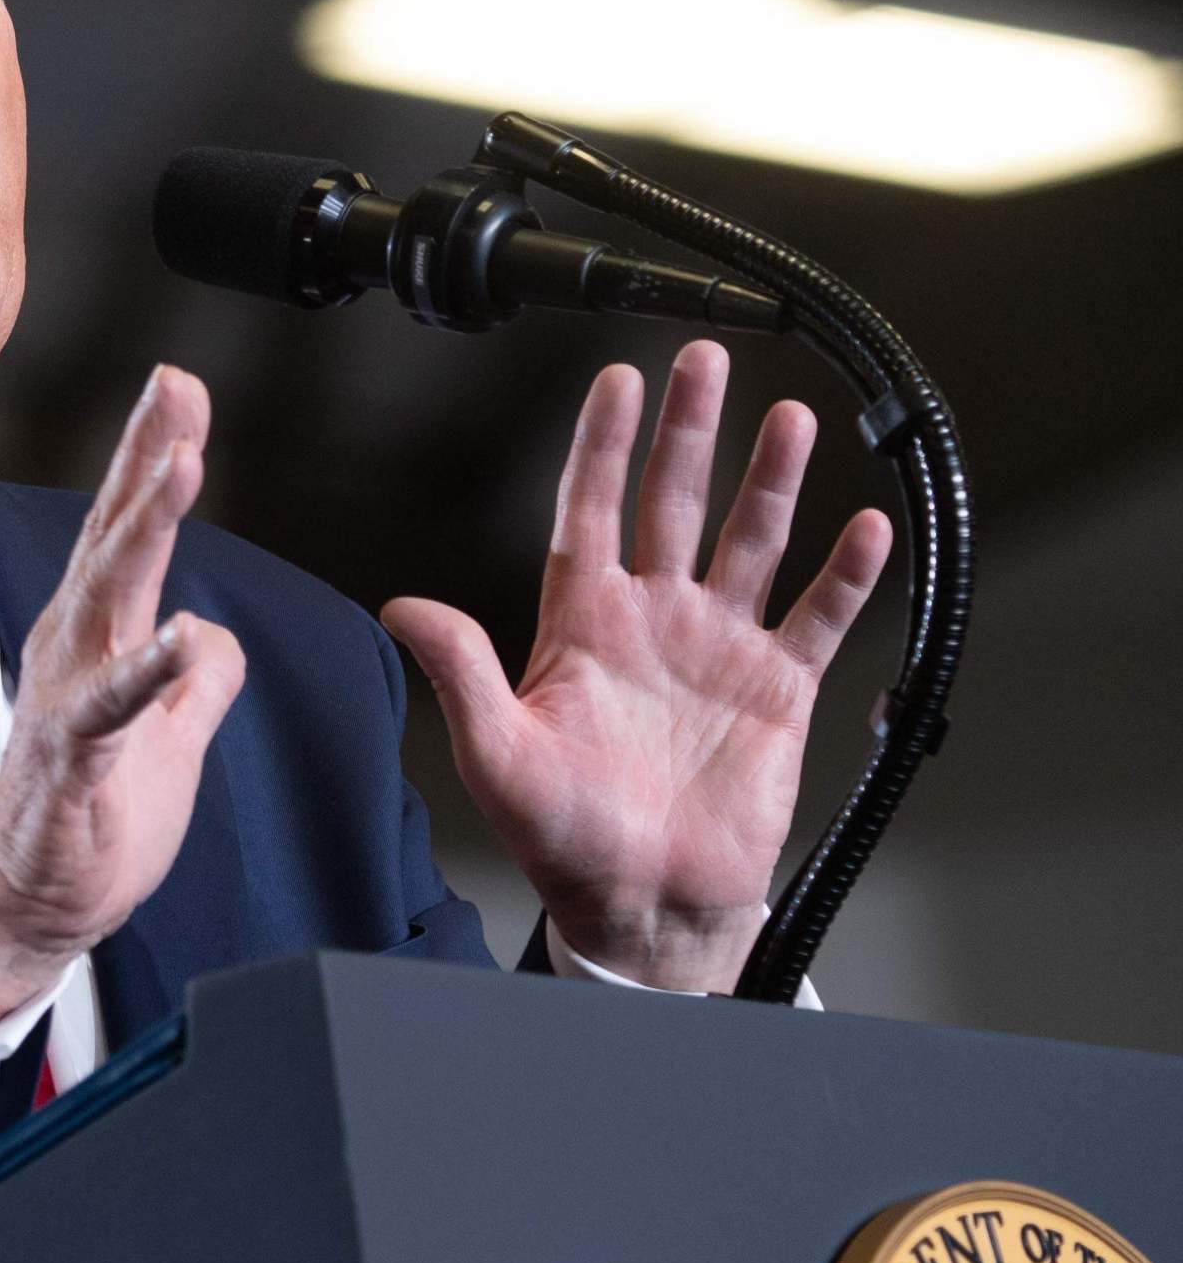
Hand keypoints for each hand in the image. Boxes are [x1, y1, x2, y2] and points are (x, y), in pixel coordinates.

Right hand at [0, 366, 246, 1025]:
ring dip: (146, 528)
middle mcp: (72, 649)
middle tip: (174, 384)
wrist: (30, 908)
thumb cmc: (92, 820)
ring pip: (110, 597)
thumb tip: (214, 629)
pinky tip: (186, 632)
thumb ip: (196, 680)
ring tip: (183, 464)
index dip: (152, 459)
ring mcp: (67, 699)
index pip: (127, 532)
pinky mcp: (73, 758)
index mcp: (95, 638)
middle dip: (145, 456)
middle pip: (113, 536)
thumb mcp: (168, 738)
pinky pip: (115, 705)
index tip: (179, 391)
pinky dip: (151, 667)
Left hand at [381, 341, 891, 991]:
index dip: (602, 446)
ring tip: (791, 416)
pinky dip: (844, 574)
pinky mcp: (777, 691)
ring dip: (771, 481)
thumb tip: (399, 606)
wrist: (643, 904)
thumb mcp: (498, 751)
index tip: (616, 379)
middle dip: (689, 430)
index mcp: (583, 622)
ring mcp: (719, 647)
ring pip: (750, 541)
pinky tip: (863, 526)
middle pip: (672, 502)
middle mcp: (654, 619)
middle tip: (704, 358)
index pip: (591, 511)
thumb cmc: (562, 835)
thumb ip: (462, 671)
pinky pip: (816, 618)